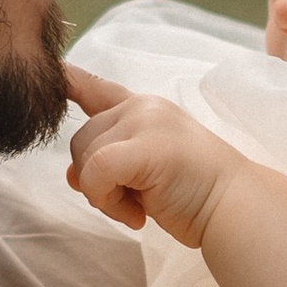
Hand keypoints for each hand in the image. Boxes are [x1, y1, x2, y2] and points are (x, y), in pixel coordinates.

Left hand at [64, 65, 241, 246]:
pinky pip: (96, 173)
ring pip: (85, 158)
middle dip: (96, 180)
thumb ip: (110, 163)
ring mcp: (145, 121)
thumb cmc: (196, 195)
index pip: (94, 86)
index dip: (66, 80)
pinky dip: (107, 201)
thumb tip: (71, 176)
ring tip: (142, 209)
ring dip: (104, 196)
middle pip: (80, 140)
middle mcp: (142, 106)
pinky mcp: (145, 146)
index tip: (50, 70)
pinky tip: (138, 216)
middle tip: (135, 203)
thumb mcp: (145, 172)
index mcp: (144, 108)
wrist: (236, 209)